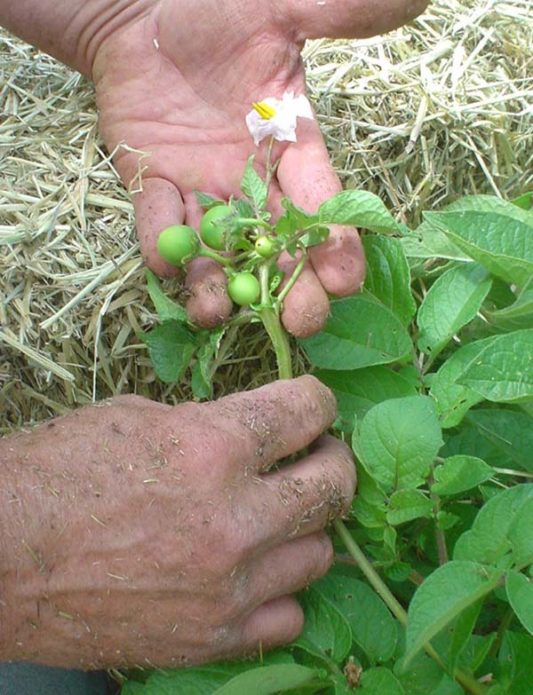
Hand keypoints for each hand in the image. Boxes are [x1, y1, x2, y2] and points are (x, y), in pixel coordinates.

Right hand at [0, 377, 354, 668]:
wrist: (2, 557)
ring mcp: (227, 587)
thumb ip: (208, 425)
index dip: (317, 400)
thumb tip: (251, 433)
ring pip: (320, 553)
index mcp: (212, 448)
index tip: (313, 404)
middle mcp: (233, 519)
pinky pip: (288, 615)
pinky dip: (280, 589)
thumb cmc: (56, 474)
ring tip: (279, 515)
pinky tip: (255, 572)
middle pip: (333, 485)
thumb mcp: (135, 419)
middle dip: (332, 459)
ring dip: (305, 526)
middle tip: (316, 455)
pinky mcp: (212, 637)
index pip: (305, 412)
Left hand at [92, 0, 427, 335]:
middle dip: (289, 287)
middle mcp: (252, 182)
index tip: (348, 281)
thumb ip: (335, 13)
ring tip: (217, 313)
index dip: (336, 244)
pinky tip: (165, 269)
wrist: (146, 20)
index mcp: (292, 147)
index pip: (322, 203)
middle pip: (276, 246)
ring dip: (217, 286)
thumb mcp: (279, 10)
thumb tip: (410, 1)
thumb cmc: (216, 13)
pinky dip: (160, 247)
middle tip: (299, 324)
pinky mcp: (155, 187)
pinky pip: (157, 224)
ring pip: (217, 251)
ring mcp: (202, 190)